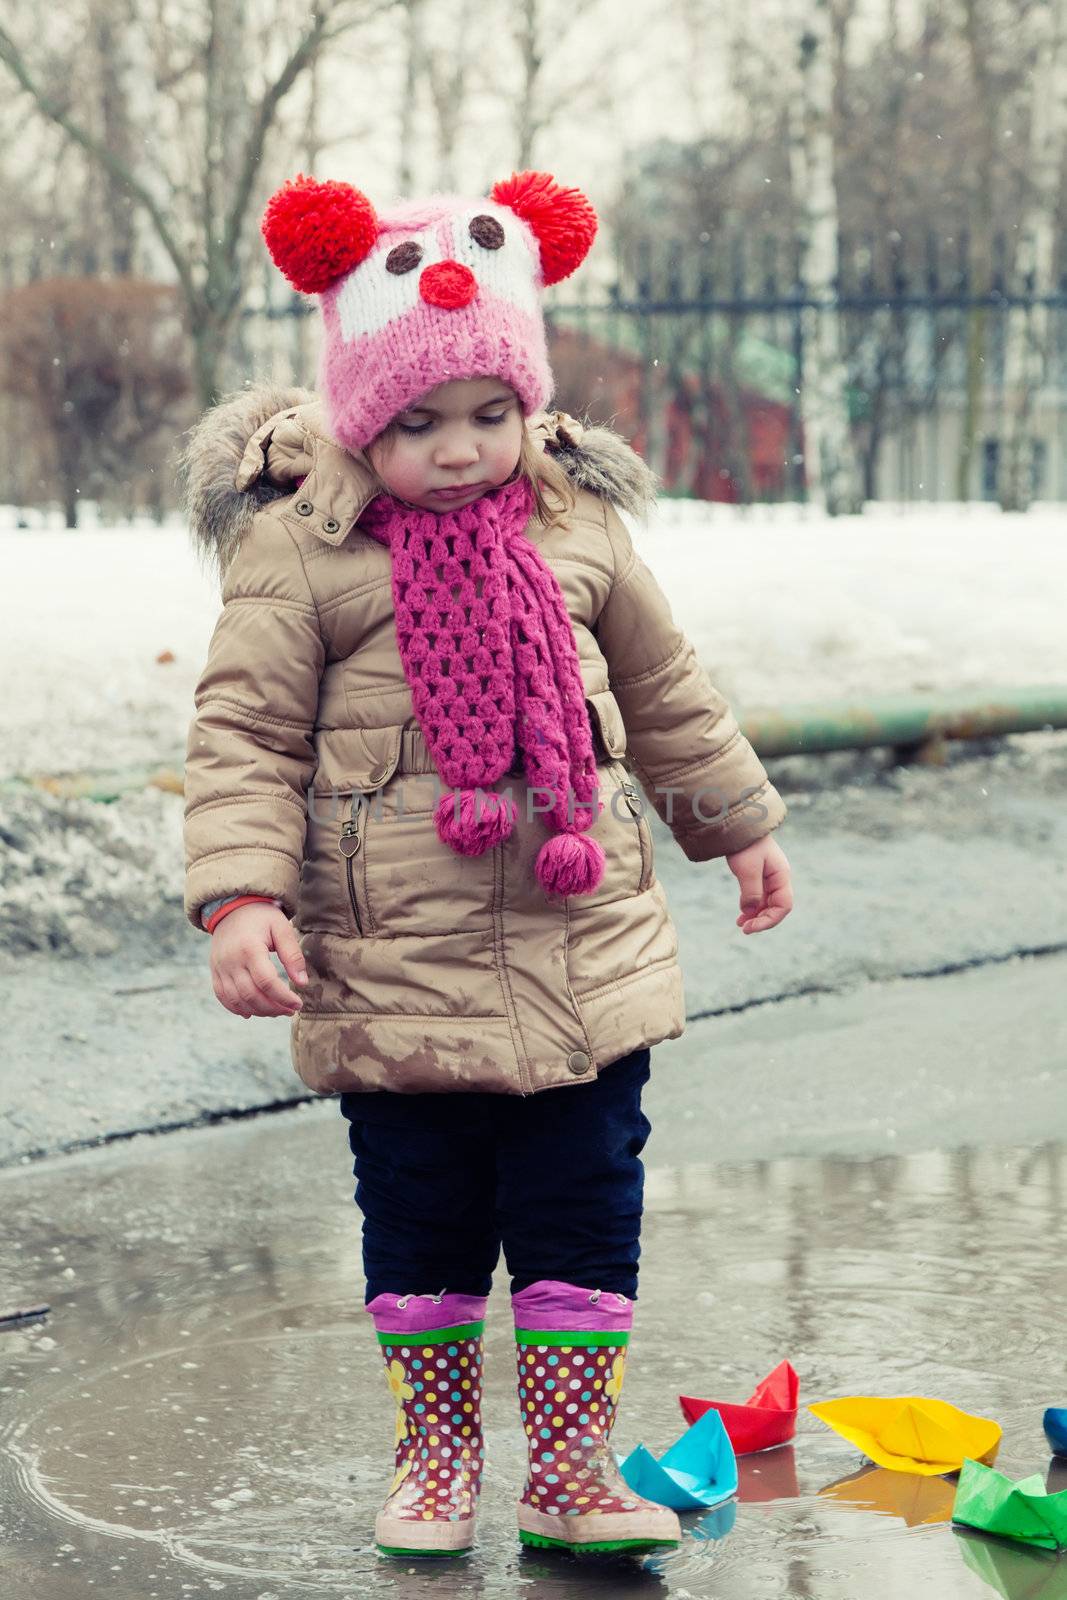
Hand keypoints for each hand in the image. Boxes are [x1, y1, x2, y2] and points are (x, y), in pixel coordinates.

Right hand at [210, 903, 307, 1017]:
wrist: (232, 907)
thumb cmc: (262, 917)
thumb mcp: (282, 928)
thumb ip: (292, 955)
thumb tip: (302, 983)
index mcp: (250, 948)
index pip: (267, 982)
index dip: (284, 998)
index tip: (298, 1004)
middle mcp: (231, 960)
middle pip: (251, 995)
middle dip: (273, 1008)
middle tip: (290, 1011)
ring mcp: (220, 968)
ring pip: (237, 1000)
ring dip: (258, 1011)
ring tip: (276, 1011)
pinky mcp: (215, 972)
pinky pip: (223, 997)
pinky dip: (237, 1008)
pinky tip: (253, 1012)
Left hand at [726, 833, 793, 934]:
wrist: (738, 824)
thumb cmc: (745, 844)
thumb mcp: (747, 869)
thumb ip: (751, 892)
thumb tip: (749, 913)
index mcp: (781, 875)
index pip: (783, 905)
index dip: (769, 920)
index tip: (751, 927)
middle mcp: (778, 878)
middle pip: (776, 906)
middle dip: (762, 919)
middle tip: (744, 928)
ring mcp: (769, 877)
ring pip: (767, 903)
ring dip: (756, 915)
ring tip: (741, 924)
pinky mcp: (758, 875)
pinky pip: (758, 896)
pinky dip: (751, 907)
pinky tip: (741, 915)